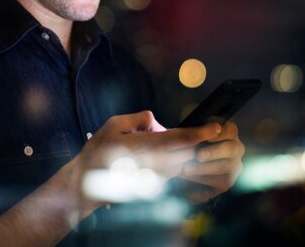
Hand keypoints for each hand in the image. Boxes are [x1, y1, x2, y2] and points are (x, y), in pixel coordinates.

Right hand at [74, 111, 222, 207]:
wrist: (88, 182)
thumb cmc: (99, 150)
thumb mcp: (114, 124)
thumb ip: (140, 119)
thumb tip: (158, 123)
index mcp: (146, 147)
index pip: (182, 139)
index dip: (201, 132)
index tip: (216, 126)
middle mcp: (154, 164)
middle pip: (188, 152)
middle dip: (200, 142)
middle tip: (211, 130)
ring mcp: (156, 178)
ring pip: (183, 162)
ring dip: (188, 152)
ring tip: (190, 141)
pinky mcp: (155, 185)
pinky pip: (173, 170)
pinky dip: (176, 161)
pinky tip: (169, 155)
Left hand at [174, 121, 244, 203]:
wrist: (176, 176)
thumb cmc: (175, 152)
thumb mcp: (171, 138)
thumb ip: (168, 127)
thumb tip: (151, 119)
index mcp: (222, 134)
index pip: (230, 129)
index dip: (220, 131)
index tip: (209, 132)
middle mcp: (232, 148)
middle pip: (235, 147)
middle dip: (216, 150)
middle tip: (198, 155)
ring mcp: (232, 166)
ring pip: (227, 165)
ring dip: (205, 167)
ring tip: (186, 169)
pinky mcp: (225, 182)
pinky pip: (221, 180)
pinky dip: (204, 177)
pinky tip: (190, 176)